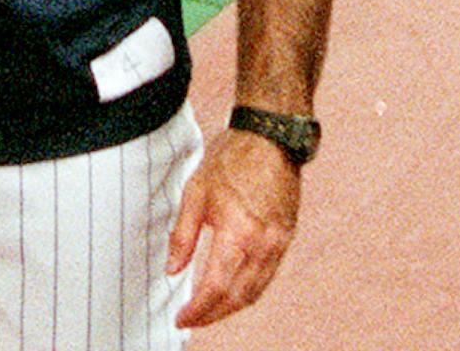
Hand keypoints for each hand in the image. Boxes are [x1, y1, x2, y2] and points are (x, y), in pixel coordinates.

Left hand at [167, 128, 302, 327]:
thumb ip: (183, 235)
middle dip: (214, 314)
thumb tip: (173, 269)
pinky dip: (248, 290)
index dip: (198, 309)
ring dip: (232, 307)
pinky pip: (267, 276)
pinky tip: (231, 290)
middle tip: (191, 319)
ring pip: (256, 290)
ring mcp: (280, 244)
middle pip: (239, 296)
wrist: (270, 139)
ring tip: (207, 311)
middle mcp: (264, 245)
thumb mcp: (195, 193)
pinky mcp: (286, 239)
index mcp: (239, 233)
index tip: (181, 317)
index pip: (216, 287)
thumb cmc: (230, 160)